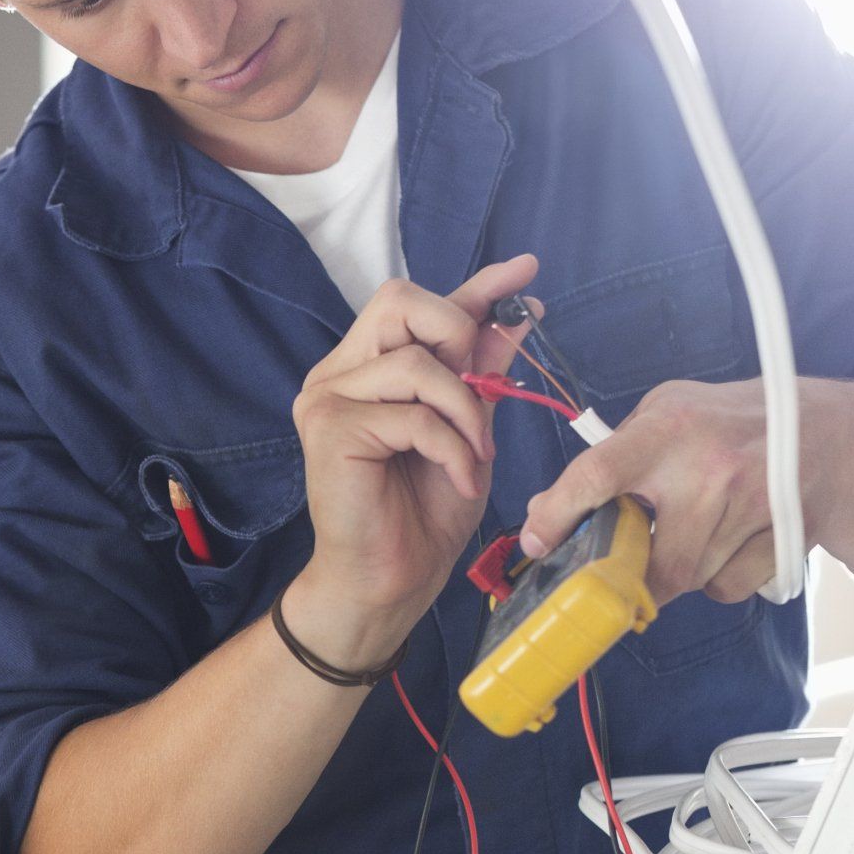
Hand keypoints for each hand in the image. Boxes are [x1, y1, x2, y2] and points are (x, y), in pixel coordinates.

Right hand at [286, 252, 539, 662]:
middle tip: (483, 390)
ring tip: (476, 454)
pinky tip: (460, 476)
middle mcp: (338, 373)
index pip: (419, 306)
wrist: (388, 581)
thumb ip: (483, 373)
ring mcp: (327, 397)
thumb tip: (518, 315)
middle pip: (399, 302)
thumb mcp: (470, 431)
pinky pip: (413, 414)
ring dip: (464, 408)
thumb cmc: (423, 513)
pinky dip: (451, 446)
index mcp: (367, 368)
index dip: (476, 286)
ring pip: (415, 361)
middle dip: (457, 334)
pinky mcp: (330, 428)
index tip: (526, 272)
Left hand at [518, 375, 823, 605]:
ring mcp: (749, 508)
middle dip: (627, 573)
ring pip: (688, 579)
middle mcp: (710, 469)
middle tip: (619, 565)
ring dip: (675, 572)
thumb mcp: (667, 410)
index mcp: (670, 429)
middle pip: (649, 558)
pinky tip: (726, 544)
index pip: (598, 475)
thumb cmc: (728, 421)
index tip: (537, 541)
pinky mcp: (780, 539)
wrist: (825, 432)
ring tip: (690, 534)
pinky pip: (726, 588)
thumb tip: (545, 510)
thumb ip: (610, 455)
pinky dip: (716, 579)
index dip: (558, 514)